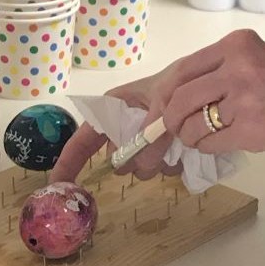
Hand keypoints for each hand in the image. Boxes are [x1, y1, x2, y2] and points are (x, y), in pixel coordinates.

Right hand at [49, 77, 181, 183]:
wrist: (206, 84)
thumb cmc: (179, 81)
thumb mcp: (162, 97)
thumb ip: (148, 131)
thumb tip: (141, 164)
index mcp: (112, 109)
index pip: (82, 140)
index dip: (69, 163)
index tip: (59, 184)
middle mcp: (124, 129)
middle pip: (116, 161)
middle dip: (131, 160)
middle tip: (151, 148)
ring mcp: (144, 144)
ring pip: (141, 170)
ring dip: (156, 163)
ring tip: (174, 143)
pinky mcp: (164, 154)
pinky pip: (162, 171)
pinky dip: (172, 165)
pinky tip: (184, 149)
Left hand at [116, 29, 264, 178]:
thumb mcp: (260, 58)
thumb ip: (223, 67)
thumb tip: (179, 90)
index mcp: (237, 45)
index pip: (183, 69)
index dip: (164, 94)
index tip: (159, 109)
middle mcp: (238, 67)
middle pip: (180, 96)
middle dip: (169, 118)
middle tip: (170, 129)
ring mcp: (244, 98)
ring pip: (191, 122)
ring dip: (189, 136)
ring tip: (202, 137)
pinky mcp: (250, 128)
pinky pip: (210, 142)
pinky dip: (207, 147)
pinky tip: (220, 143)